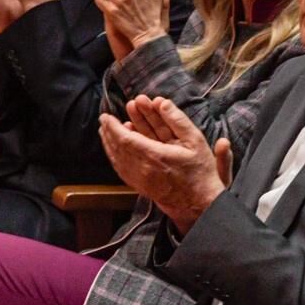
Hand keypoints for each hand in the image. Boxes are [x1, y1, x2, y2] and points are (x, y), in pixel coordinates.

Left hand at [98, 95, 230, 232]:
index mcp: (155, 155)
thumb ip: (178, 120)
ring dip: (109, 143)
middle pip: (118, 148)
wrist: (200, 202)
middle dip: (109, 132)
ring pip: (117, 159)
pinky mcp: (140, 187)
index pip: (125, 138)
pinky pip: (121, 170)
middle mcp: (143, 169)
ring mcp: (140, 180)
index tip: (106, 116)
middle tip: (104, 119)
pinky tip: (114, 150)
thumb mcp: (195, 141)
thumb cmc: (200, 171)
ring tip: (105, 131)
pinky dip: (114, 157)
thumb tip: (162, 102)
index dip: (113, 126)